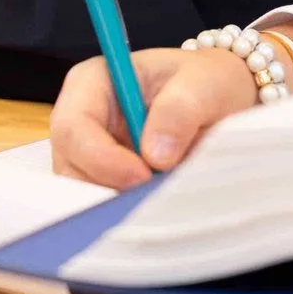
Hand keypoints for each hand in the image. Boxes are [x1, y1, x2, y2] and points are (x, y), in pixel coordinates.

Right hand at [50, 46, 259, 188]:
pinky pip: (100, 204)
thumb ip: (179, 110)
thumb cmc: (207, 81)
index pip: (74, 125)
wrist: (222, 101)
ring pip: (82, 191)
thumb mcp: (204, 83)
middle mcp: (82, 118)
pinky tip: (155, 206)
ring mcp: (89, 152)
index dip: (100, 157)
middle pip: (70, 165)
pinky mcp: (104, 179)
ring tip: (160, 198)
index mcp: (93, 81)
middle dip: (107, 187)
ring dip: (117, 202)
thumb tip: (155, 155)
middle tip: (153, 198)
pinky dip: (124, 212)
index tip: (142, 176)